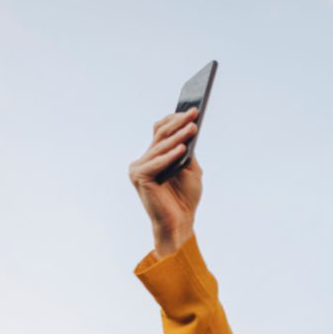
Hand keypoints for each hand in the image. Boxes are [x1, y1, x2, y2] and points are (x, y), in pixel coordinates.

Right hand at [129, 108, 203, 257]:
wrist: (180, 223)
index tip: (193, 110)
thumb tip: (190, 127)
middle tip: (194, 113)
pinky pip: (156, 163)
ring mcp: (139, 168)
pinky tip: (183, 149)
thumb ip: (187, 151)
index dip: (175, 119)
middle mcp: (143, 160)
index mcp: (153, 157)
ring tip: (192, 128)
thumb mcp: (190, 169)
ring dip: (178, 137)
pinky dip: (170, 156)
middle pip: (160, 135)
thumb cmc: (185, 198)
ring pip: (160, 147)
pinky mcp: (140, 177)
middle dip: (179, 123)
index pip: (160, 130)